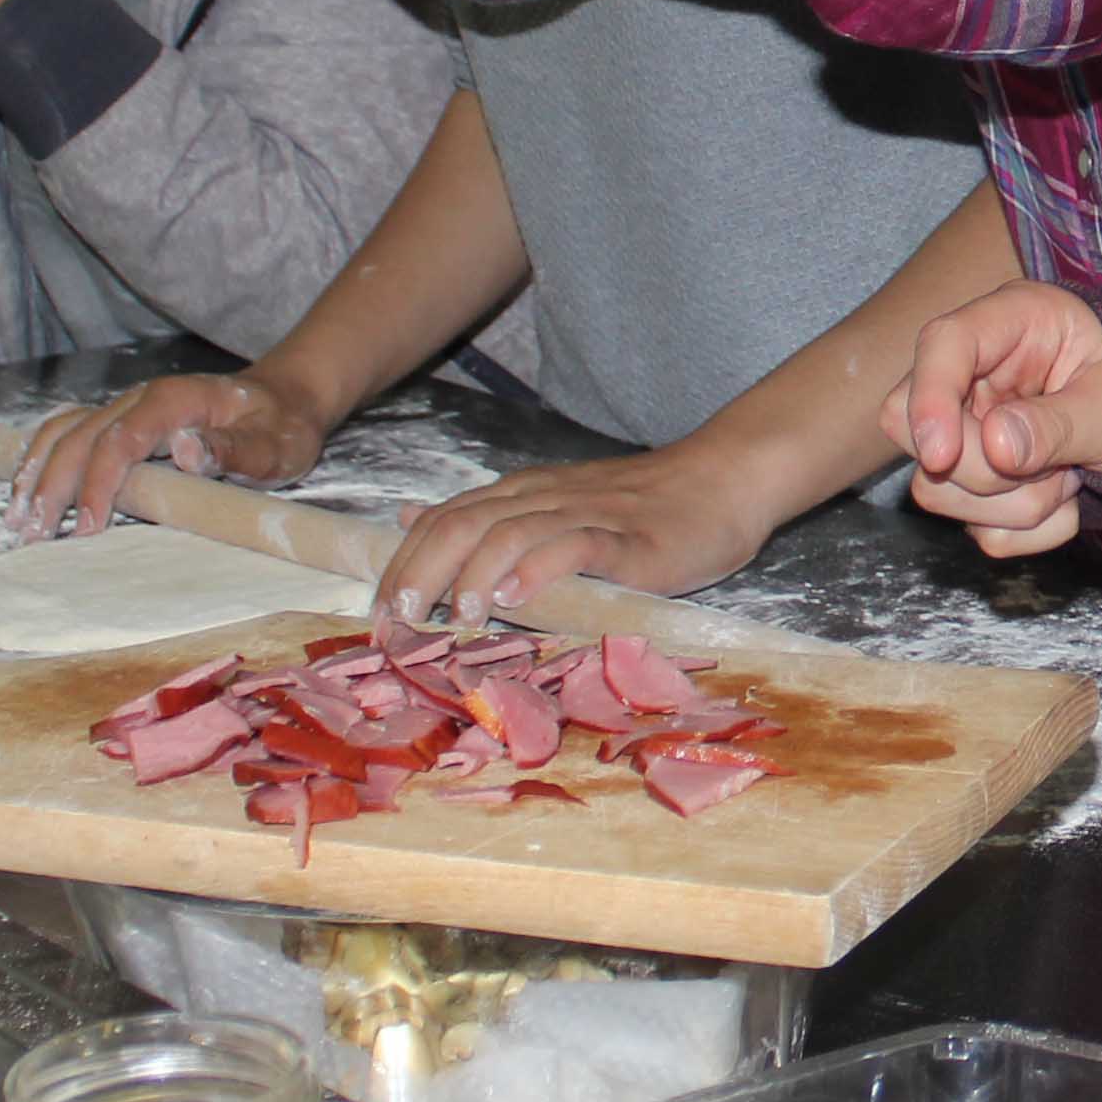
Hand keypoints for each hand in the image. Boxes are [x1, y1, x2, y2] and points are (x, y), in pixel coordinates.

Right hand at [9, 371, 333, 539]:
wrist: (283, 400)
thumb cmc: (280, 428)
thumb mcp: (274, 446)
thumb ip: (233, 450)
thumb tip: (186, 448)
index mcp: (175, 400)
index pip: (121, 440)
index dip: (98, 483)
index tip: (85, 528)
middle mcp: (141, 398)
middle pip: (81, 436)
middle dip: (53, 485)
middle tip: (33, 534)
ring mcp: (125, 407)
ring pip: (64, 431)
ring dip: (37, 472)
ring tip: (17, 518)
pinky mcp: (119, 420)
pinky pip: (69, 433)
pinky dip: (42, 460)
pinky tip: (28, 492)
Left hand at [379, 450, 790, 624]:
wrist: (723, 480)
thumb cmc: (641, 506)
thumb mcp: (550, 503)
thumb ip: (486, 515)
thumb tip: (410, 520)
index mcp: (522, 495)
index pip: (444, 521)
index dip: (403, 564)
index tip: (379, 614)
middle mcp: (544, 499)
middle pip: (462, 526)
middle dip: (421, 573)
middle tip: (398, 621)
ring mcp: (586, 516)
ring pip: (509, 534)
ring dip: (473, 575)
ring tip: (455, 617)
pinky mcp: (627, 540)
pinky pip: (573, 547)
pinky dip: (538, 570)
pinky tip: (517, 597)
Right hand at [895, 279, 1101, 562]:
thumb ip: (1061, 423)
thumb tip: (996, 447)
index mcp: (1010, 323)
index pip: (942, 343)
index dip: (929, 398)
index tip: (941, 456)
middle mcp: (973, 375)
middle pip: (908, 424)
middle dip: (981, 469)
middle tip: (1059, 467)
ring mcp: (965, 432)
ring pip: (939, 491)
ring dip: (1015, 505)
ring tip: (1070, 477)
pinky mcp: (975, 485)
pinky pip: (980, 531)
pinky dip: (1030, 530)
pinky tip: (1064, 499)